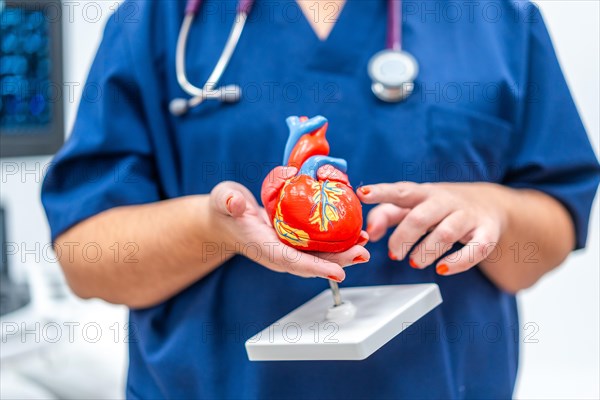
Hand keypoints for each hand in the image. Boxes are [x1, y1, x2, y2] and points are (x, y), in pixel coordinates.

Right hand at [209, 176, 369, 281]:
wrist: (225, 217)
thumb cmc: (224, 208)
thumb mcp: (223, 199)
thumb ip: (228, 202)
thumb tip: (236, 204)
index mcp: (263, 247)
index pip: (292, 261)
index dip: (316, 268)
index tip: (339, 272)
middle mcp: (279, 252)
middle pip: (312, 262)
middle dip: (339, 261)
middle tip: (363, 253)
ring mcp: (288, 248)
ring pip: (319, 255)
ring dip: (343, 252)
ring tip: (365, 242)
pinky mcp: (294, 241)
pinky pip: (318, 244)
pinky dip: (337, 240)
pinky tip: (354, 231)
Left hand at [357, 182, 507, 275]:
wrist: (489, 204)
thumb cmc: (440, 208)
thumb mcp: (413, 206)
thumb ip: (386, 215)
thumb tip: (367, 233)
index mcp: (424, 193)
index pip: (401, 190)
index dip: (381, 192)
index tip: (362, 194)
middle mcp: (445, 201)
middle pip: (421, 217)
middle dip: (403, 237)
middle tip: (395, 254)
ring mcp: (467, 216)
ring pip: (446, 233)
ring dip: (426, 251)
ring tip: (415, 263)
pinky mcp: (486, 233)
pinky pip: (476, 249)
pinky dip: (458, 262)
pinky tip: (442, 269)